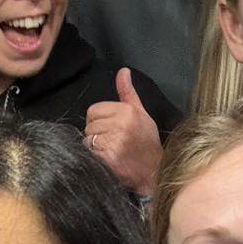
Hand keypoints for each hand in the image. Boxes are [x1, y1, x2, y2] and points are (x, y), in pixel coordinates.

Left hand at [84, 68, 161, 194]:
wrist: (154, 172)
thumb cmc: (146, 142)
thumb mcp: (142, 114)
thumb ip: (128, 93)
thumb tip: (123, 71)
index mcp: (128, 111)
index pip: (93, 110)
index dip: (99, 121)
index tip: (111, 129)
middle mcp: (121, 125)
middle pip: (89, 125)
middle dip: (97, 134)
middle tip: (112, 142)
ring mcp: (114, 142)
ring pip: (88, 140)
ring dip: (94, 147)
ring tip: (111, 151)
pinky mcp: (108, 159)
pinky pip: (89, 153)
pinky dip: (94, 158)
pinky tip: (108, 160)